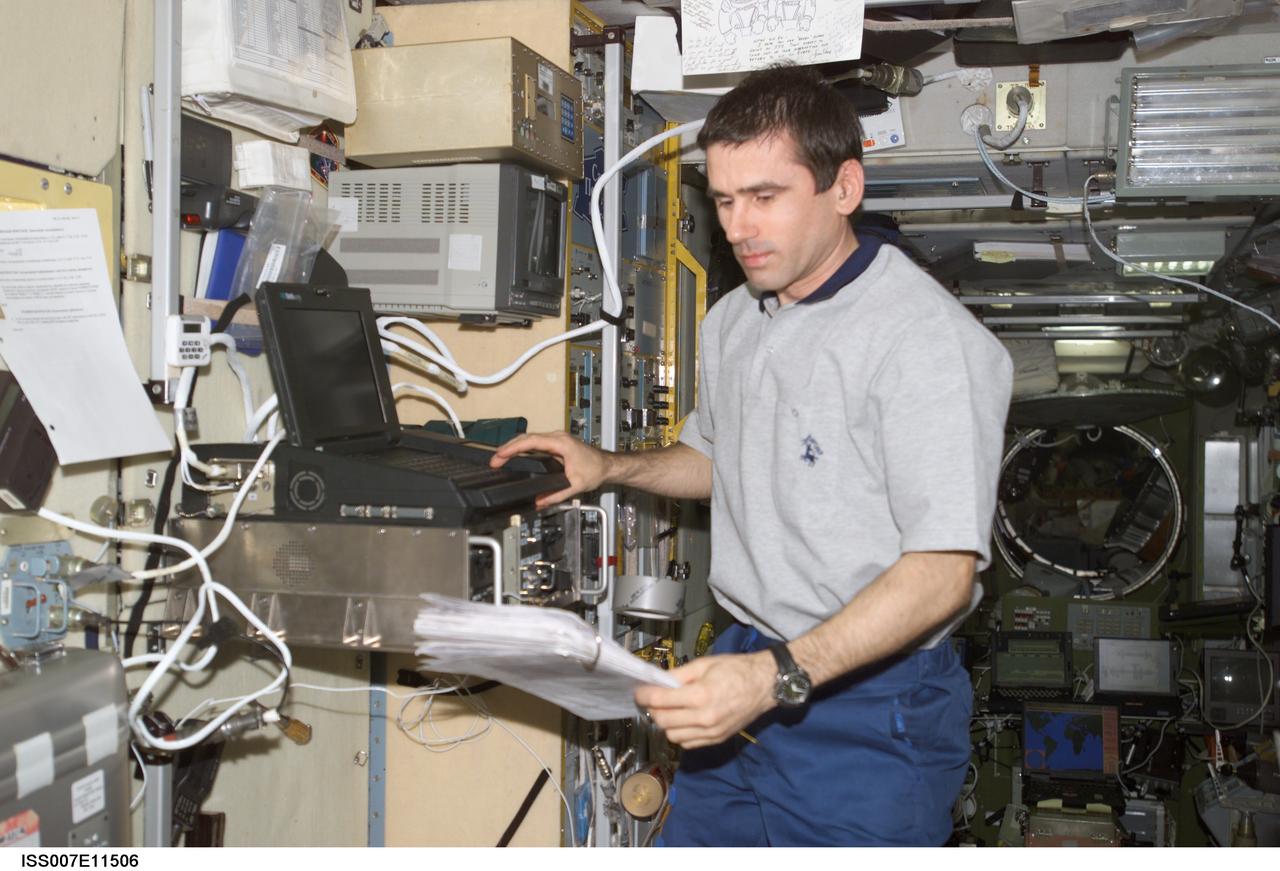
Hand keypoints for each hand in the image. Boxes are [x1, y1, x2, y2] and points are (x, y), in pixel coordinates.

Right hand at [490, 431, 611, 508]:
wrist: (608, 465)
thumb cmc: (596, 470)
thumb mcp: (575, 485)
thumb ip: (556, 495)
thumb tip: (539, 501)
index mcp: (561, 443)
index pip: (531, 442)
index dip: (513, 448)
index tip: (501, 455)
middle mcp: (557, 437)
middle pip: (526, 438)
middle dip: (508, 448)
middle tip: (494, 460)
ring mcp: (556, 439)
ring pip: (529, 438)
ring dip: (514, 447)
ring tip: (500, 458)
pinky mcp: (555, 443)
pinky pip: (535, 443)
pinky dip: (522, 448)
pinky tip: (514, 454)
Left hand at [634, 652, 776, 748]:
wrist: (764, 685)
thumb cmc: (736, 670)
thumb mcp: (704, 664)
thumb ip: (678, 675)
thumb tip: (656, 681)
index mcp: (701, 695)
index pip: (660, 700)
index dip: (644, 695)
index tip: (638, 692)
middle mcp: (704, 718)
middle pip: (663, 721)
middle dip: (653, 709)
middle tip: (652, 698)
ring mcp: (711, 732)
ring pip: (672, 736)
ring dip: (666, 723)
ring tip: (669, 709)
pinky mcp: (716, 740)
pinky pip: (687, 743)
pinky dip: (679, 733)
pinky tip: (683, 720)